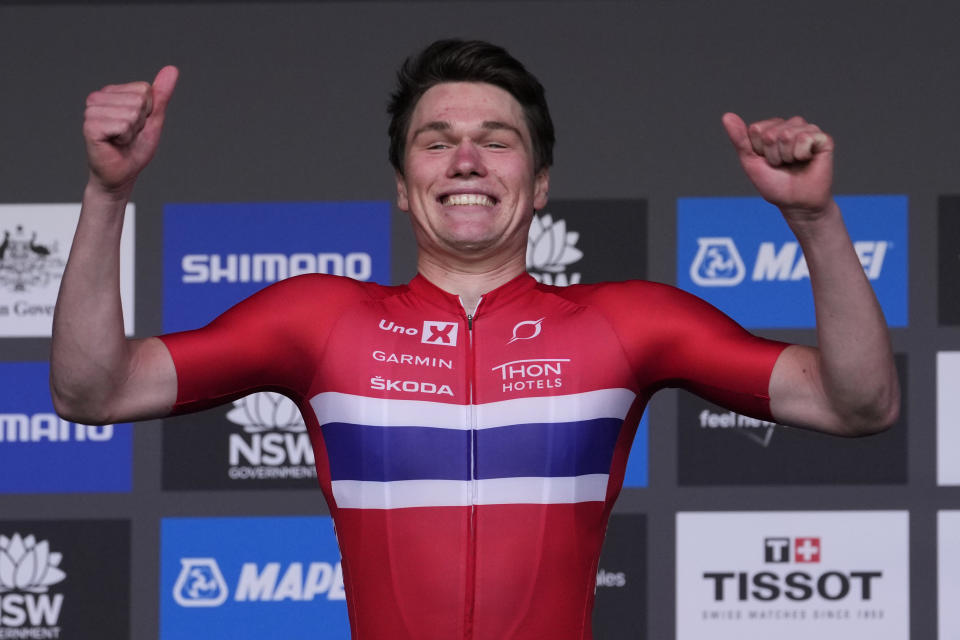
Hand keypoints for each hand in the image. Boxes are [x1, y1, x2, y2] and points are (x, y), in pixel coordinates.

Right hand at [83, 66, 178, 196]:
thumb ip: (161, 95)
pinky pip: (122, 125)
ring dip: (133, 132)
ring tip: (121, 140)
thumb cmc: (135, 148)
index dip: (149, 112)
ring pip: (132, 113)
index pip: (145, 89)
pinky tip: (114, 144)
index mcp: (113, 92)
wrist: (121, 174)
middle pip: (139, 100)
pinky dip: (125, 138)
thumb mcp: (153, 119)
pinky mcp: (90, 126)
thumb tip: (172, 68)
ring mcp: (91, 111)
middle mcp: (98, 97)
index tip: (137, 126)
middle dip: (141, 123)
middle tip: (129, 135)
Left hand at [722, 113, 833, 219]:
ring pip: (787, 135)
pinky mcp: (823, 138)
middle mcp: (790, 126)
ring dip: (786, 156)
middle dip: (772, 155)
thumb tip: (727, 116)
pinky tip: (807, 160)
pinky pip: (805, 138)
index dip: (758, 151)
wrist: (796, 203)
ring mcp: (807, 130)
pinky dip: (801, 155)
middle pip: (770, 134)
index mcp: (772, 129)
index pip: (756, 129)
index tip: (767, 162)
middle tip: (781, 165)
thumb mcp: (751, 162)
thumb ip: (739, 139)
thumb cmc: (774, 184)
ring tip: (793, 164)